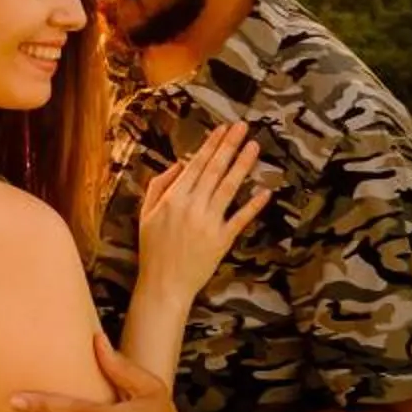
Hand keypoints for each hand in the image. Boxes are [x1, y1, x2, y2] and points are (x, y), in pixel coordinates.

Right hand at [135, 121, 272, 305]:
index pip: (196, 164)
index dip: (211, 145)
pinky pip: (240, 219)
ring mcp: (209, 223)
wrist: (164, 284)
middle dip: (229, 146)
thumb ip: (159, 185)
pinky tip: (265, 191)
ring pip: (229, 188)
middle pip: (215, 170)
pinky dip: (253, 205)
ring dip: (242, 165)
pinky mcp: (222, 240)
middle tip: (243, 127)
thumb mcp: (146, 213)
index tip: (223, 128)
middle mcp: (193, 206)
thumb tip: (179, 164)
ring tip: (254, 147)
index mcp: (174, 198)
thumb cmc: (153, 249)